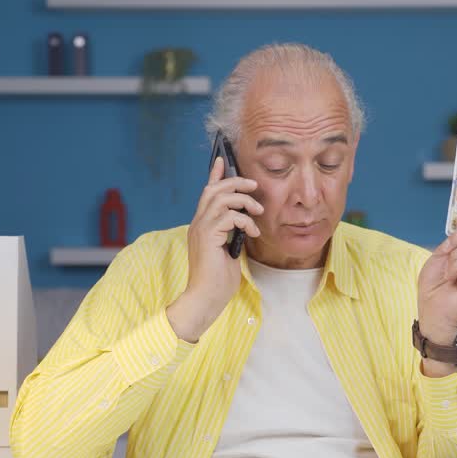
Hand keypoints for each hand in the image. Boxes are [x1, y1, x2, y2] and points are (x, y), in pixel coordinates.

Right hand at [166, 157, 263, 342]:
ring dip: (244, 201)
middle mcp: (198, 223)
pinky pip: (229, 216)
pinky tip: (253, 234)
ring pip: (221, 198)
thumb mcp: (229, 252)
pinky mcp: (207, 236)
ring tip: (259, 212)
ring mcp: (200, 228)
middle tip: (254, 186)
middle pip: (214, 189)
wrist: (206, 298)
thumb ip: (232, 235)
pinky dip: (245, 221)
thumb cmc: (218, 280)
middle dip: (235, 182)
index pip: (207, 192)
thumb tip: (245, 224)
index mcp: (202, 225)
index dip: (215, 174)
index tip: (222, 160)